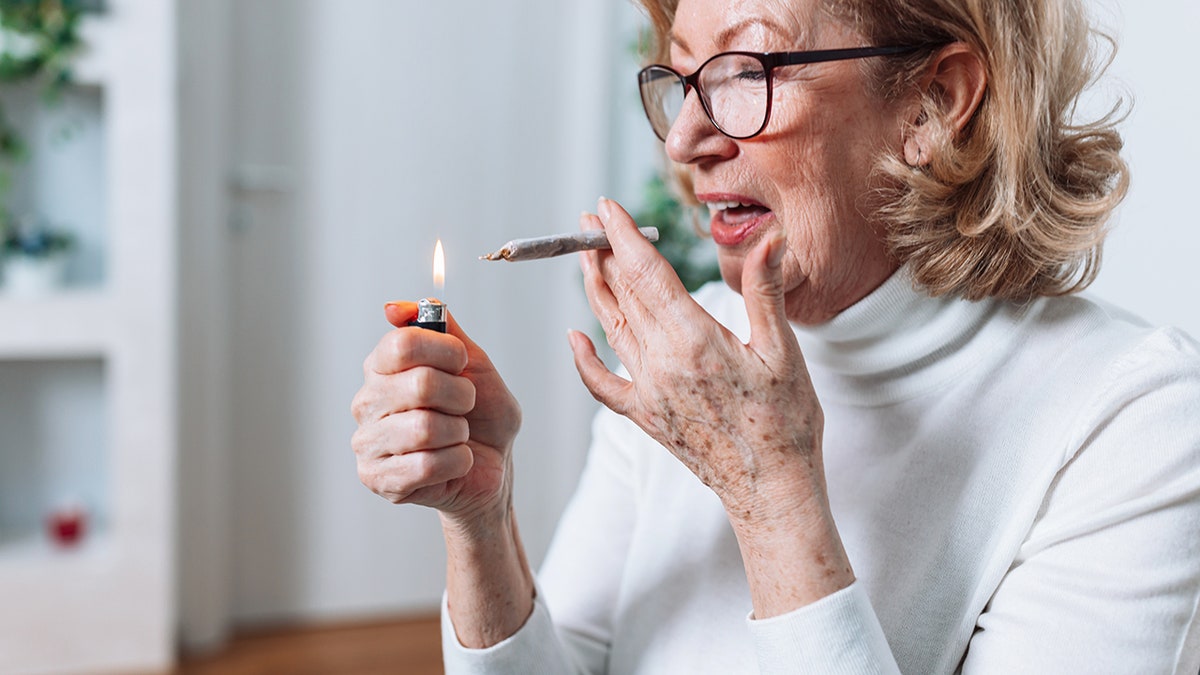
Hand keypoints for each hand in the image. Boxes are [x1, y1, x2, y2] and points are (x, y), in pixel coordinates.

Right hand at [351, 302, 521, 526]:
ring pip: (424, 428)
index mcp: (382, 366)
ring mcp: (367, 442)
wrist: (493, 464)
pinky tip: (453, 462)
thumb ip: (441, 328)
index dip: (446, 352)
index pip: (403, 344)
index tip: (461, 363)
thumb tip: (393, 308)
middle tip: (465, 406)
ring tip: (457, 436)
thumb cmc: (480, 413)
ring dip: (459, 432)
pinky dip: (457, 462)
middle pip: (420, 384)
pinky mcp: (377, 479)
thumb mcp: (472, 362)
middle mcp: (367, 401)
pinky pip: (427, 465)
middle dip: (461, 396)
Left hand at [568, 198, 824, 515]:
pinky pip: (602, 384)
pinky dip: (584, 359)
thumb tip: (769, 239)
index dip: (623, 236)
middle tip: (588, 220)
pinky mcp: (645, 417)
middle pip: (622, 294)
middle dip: (603, 251)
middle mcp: (661, 364)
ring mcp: (648, 392)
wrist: (772, 490)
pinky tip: (574, 336)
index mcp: (694, 340)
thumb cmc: (787, 422)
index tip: (606, 207)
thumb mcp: (783, 352)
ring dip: (595, 289)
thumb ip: (764, 292)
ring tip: (585, 257)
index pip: (646, 273)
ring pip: (611, 328)